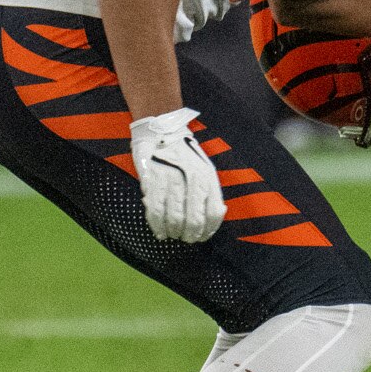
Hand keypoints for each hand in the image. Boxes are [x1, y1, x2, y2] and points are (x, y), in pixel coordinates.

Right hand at [129, 108, 226, 242]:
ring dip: (173, 232)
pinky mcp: (152, 181)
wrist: (162, 133)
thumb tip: (218, 215)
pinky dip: (157, 226)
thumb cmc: (186, 156)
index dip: (208, 230)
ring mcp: (171, 180)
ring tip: (172, 235)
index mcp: (208, 178)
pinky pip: (155, 211)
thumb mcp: (206, 169)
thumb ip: (211, 192)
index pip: (213, 213)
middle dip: (190, 235)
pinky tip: (160, 232)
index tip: (202, 236)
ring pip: (174, 218)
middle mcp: (192, 180)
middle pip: (194, 220)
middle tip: (186, 238)